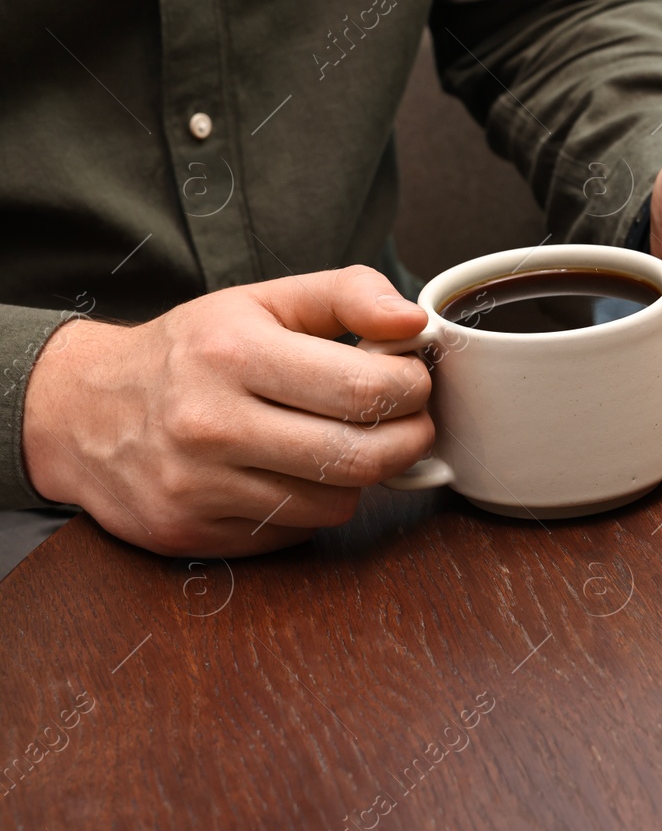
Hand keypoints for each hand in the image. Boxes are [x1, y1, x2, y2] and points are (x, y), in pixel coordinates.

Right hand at [22, 266, 435, 556]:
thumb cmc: (189, 351)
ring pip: (334, 504)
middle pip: (360, 458)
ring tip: (338, 441)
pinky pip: (293, 532)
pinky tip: (288, 474)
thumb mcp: (263, 301)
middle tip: (408, 422)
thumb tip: (414, 321)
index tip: (413, 380)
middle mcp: (209, 423)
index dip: (412, 389)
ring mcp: (196, 487)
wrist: (79, 411)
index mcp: (234, 353)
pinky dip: (309, 506)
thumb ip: (348, 296)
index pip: (366, 390)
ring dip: (356, 476)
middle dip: (407, 440)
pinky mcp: (190, 534)